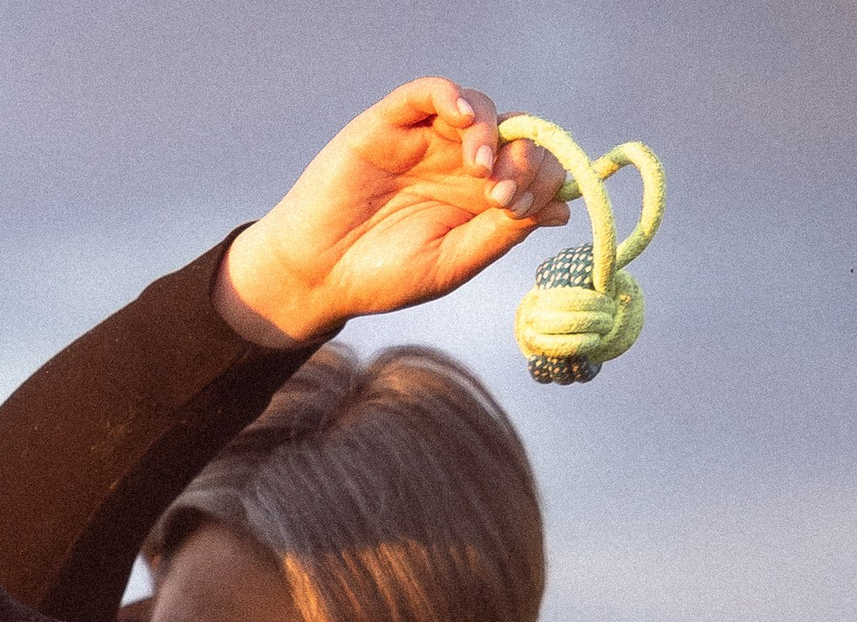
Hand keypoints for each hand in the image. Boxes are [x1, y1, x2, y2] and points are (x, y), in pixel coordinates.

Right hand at [219, 79, 566, 348]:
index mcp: (477, 197)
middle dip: (521, 157)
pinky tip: (461, 118)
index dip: (539, 177)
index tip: (523, 207)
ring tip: (480, 167)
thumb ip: (501, 232)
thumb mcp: (450, 262)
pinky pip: (429, 91)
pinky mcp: (391, 123)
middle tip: (502, 192)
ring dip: (490, 132)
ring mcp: (426, 139)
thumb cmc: (380, 275)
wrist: (316, 275)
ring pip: (477, 109)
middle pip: (513, 133)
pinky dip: (451, 96)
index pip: (530, 167)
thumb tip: (560, 206)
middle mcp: (457, 162)